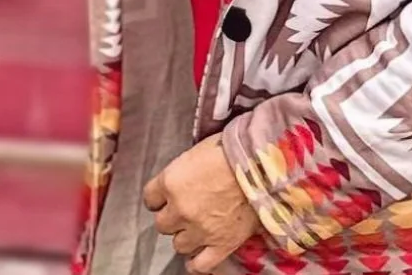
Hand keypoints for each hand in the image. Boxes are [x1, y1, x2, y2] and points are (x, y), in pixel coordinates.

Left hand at [143, 132, 258, 273]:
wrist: (261, 164)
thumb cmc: (231, 149)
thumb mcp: (198, 150)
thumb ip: (183, 170)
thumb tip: (183, 177)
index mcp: (171, 182)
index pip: (150, 197)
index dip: (159, 196)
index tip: (165, 195)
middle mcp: (180, 209)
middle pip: (162, 223)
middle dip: (172, 216)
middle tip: (185, 207)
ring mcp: (199, 230)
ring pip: (179, 244)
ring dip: (185, 236)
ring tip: (197, 226)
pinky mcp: (220, 245)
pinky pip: (199, 265)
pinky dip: (196, 263)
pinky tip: (197, 255)